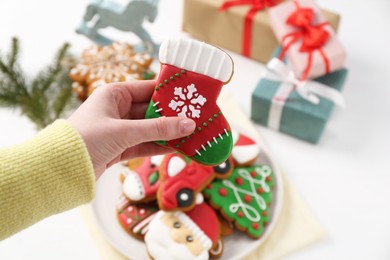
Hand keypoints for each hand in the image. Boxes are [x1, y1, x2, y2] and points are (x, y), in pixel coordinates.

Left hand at [68, 80, 195, 178]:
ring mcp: (119, 129)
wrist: (61, 169)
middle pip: (151, 110)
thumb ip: (158, 129)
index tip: (190, 95)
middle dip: (172, 115)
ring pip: (150, 128)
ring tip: (192, 133)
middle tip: (196, 117)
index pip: (147, 88)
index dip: (169, 92)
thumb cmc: (87, 139)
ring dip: (169, 133)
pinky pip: (145, 143)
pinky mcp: (120, 147)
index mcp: (114, 94)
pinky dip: (160, 146)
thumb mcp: (125, 131)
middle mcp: (117, 109)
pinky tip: (179, 147)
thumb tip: (189, 124)